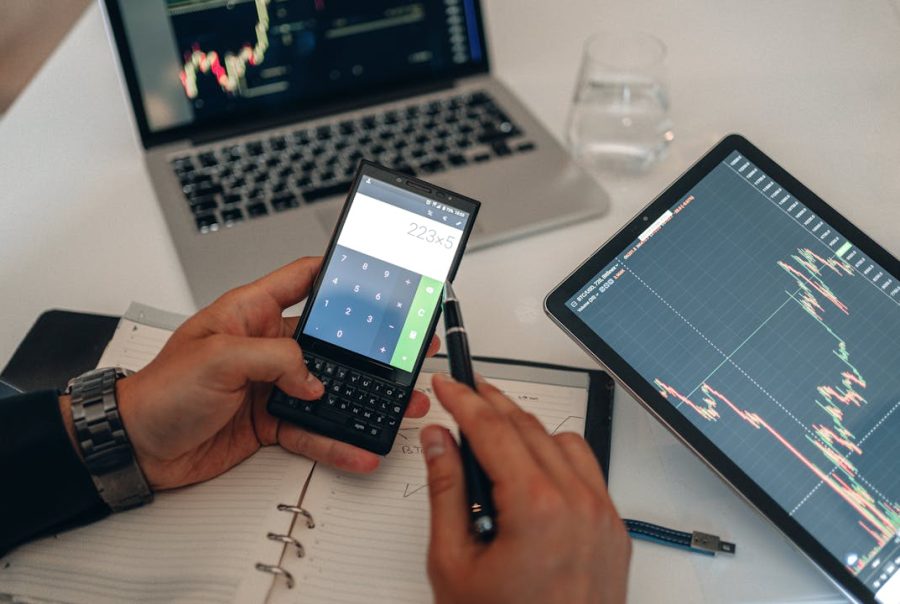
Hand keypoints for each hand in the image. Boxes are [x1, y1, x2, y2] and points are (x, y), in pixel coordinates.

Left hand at [93, 257, 438, 489]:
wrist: (136, 448)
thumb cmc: (159, 392)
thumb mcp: (217, 358)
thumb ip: (274, 359)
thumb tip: (314, 378)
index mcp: (249, 313)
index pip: (302, 279)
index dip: (337, 273)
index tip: (374, 274)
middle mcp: (265, 347)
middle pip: (329, 341)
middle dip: (370, 347)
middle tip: (404, 348)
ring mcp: (271, 385)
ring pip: (329, 389)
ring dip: (365, 398)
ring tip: (399, 403)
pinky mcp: (271, 421)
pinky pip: (314, 429)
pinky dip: (338, 441)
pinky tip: (358, 447)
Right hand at [421, 374, 630, 603]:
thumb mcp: (454, 563)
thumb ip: (446, 492)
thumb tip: (438, 443)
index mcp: (536, 508)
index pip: (493, 429)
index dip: (464, 400)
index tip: (447, 384)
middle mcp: (578, 503)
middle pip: (528, 427)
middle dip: (491, 404)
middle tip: (464, 394)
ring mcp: (603, 516)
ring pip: (563, 441)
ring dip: (526, 427)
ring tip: (492, 430)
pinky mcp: (615, 531)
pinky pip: (589, 470)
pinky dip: (559, 455)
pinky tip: (533, 465)